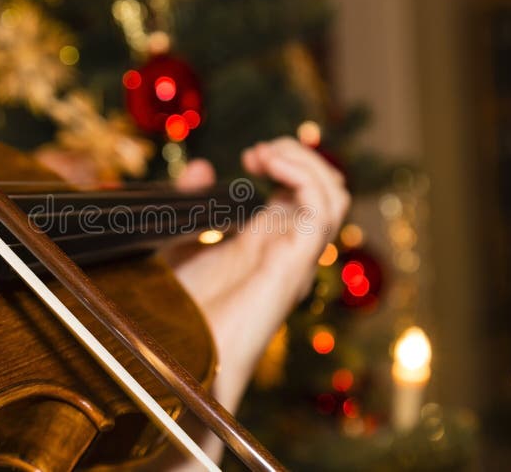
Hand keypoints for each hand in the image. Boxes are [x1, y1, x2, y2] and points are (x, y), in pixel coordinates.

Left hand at [159, 137, 349, 467]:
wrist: (177, 355)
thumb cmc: (176, 312)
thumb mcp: (178, 239)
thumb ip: (191, 201)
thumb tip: (202, 167)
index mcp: (266, 240)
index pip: (301, 191)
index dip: (284, 161)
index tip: (248, 156)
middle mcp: (288, 247)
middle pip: (326, 188)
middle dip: (297, 155)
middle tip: (256, 154)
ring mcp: (295, 256)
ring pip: (334, 194)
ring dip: (303, 161)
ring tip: (264, 156)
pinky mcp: (293, 264)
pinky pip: (322, 210)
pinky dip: (303, 176)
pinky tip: (269, 167)